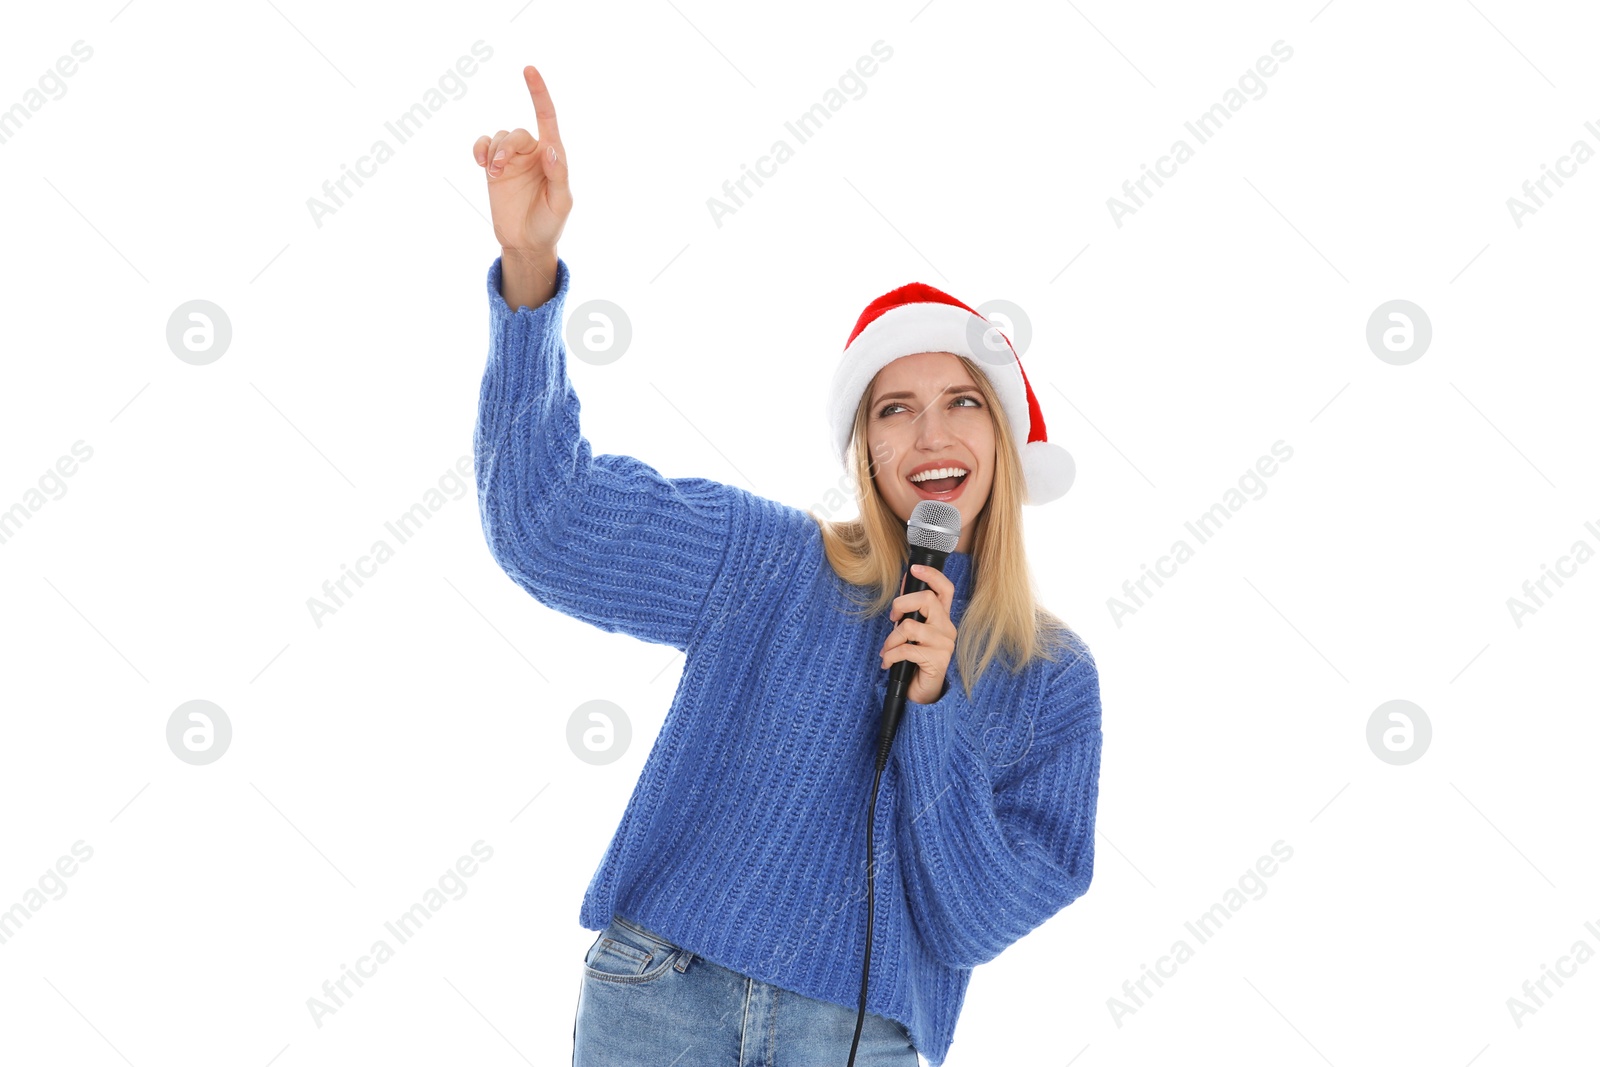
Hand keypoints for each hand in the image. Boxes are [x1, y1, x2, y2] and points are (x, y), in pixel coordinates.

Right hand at [472, 65, 570, 305]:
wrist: (526, 242)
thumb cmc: (549, 223)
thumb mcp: (560, 204)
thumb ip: (559, 176)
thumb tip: (551, 151)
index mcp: (553, 156)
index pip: (548, 118)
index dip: (539, 93)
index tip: (529, 70)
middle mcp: (533, 153)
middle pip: (516, 133)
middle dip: (505, 148)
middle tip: (497, 170)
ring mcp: (513, 160)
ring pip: (499, 137)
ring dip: (493, 152)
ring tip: (492, 174)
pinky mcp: (495, 169)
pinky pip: (484, 145)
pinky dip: (480, 149)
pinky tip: (480, 163)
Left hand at [880, 563, 956, 703]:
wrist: (922, 692)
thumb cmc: (915, 659)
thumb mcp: (912, 631)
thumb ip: (911, 610)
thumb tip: (905, 583)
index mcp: (942, 618)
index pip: (945, 589)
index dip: (931, 575)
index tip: (914, 569)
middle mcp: (947, 628)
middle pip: (927, 600)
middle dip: (901, 604)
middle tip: (892, 618)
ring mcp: (944, 644)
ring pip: (911, 626)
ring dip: (892, 639)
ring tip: (887, 650)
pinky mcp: (937, 660)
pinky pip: (906, 650)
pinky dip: (891, 656)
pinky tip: (888, 663)